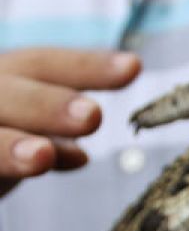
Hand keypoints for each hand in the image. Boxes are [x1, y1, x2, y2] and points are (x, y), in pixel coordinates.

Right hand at [0, 48, 140, 196]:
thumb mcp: (23, 132)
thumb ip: (48, 134)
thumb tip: (78, 155)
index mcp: (2, 77)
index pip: (41, 65)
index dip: (86, 66)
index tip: (133, 67)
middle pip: (7, 93)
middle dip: (47, 104)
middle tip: (92, 115)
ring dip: (10, 146)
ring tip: (43, 156)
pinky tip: (37, 165)